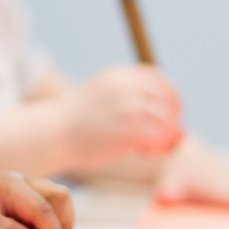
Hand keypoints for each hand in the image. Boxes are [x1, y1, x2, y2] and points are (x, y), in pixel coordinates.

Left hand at [0, 173, 75, 228]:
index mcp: (6, 187)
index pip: (40, 209)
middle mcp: (19, 179)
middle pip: (58, 196)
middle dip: (61, 225)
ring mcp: (25, 180)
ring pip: (59, 197)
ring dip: (59, 222)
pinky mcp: (29, 187)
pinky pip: (53, 201)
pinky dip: (52, 219)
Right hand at [63, 65, 183, 168]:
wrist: (55, 132)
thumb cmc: (77, 121)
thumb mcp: (101, 94)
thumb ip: (126, 95)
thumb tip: (156, 109)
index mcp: (119, 76)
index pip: (157, 78)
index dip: (170, 93)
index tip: (173, 109)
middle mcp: (126, 87)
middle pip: (166, 98)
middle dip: (173, 117)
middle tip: (170, 133)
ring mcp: (128, 106)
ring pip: (166, 119)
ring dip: (166, 134)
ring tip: (151, 147)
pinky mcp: (129, 128)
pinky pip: (158, 136)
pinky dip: (156, 146)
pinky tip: (141, 152)